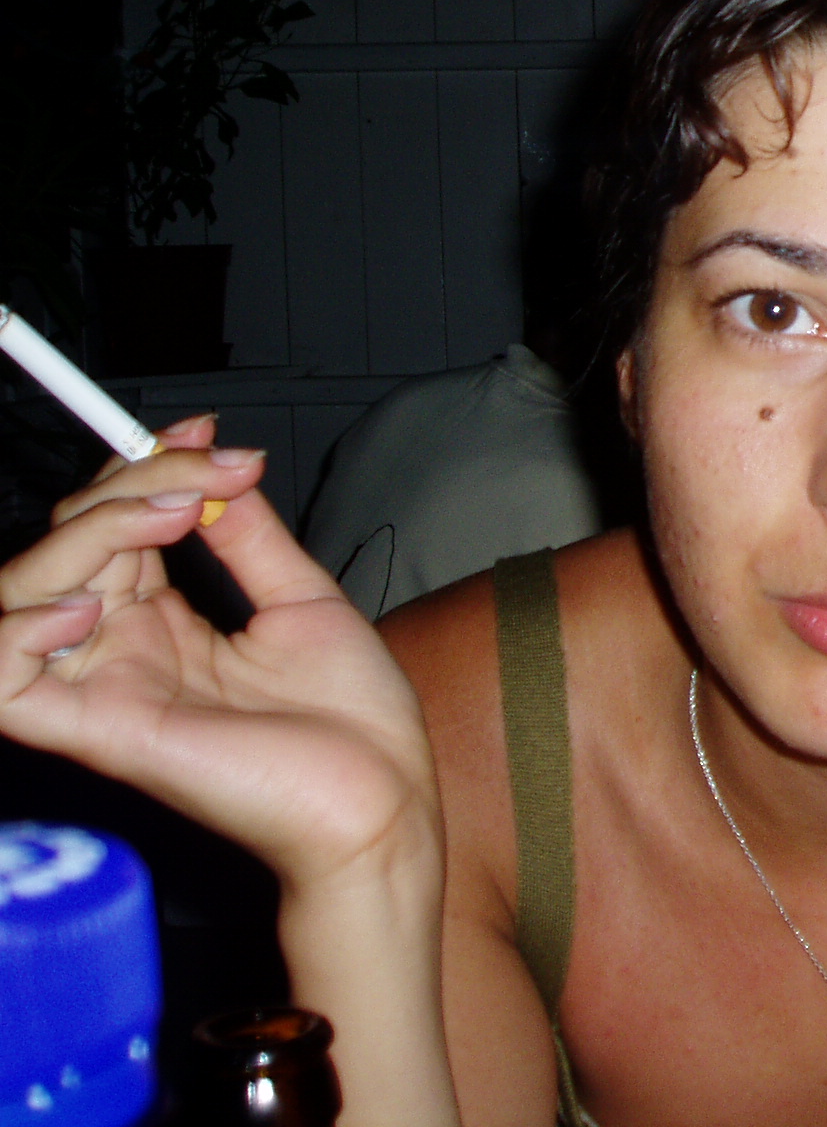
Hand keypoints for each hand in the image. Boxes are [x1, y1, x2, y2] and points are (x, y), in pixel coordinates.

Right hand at [0, 415, 440, 894]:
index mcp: (163, 623)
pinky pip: (1, 685)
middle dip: (131, 482)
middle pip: (64, 541)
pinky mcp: (98, 735)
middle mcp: (119, 652)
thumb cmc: (351, 721)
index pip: (107, 525)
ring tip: (167, 523)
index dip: (140, 467)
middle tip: (211, 476)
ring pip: (15, 594)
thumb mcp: (301, 601)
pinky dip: (18, 632)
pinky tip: (89, 608)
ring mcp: (103, 690)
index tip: (204, 433)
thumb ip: (248, 537)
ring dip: (79, 537)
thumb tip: (217, 466)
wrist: (383, 799)